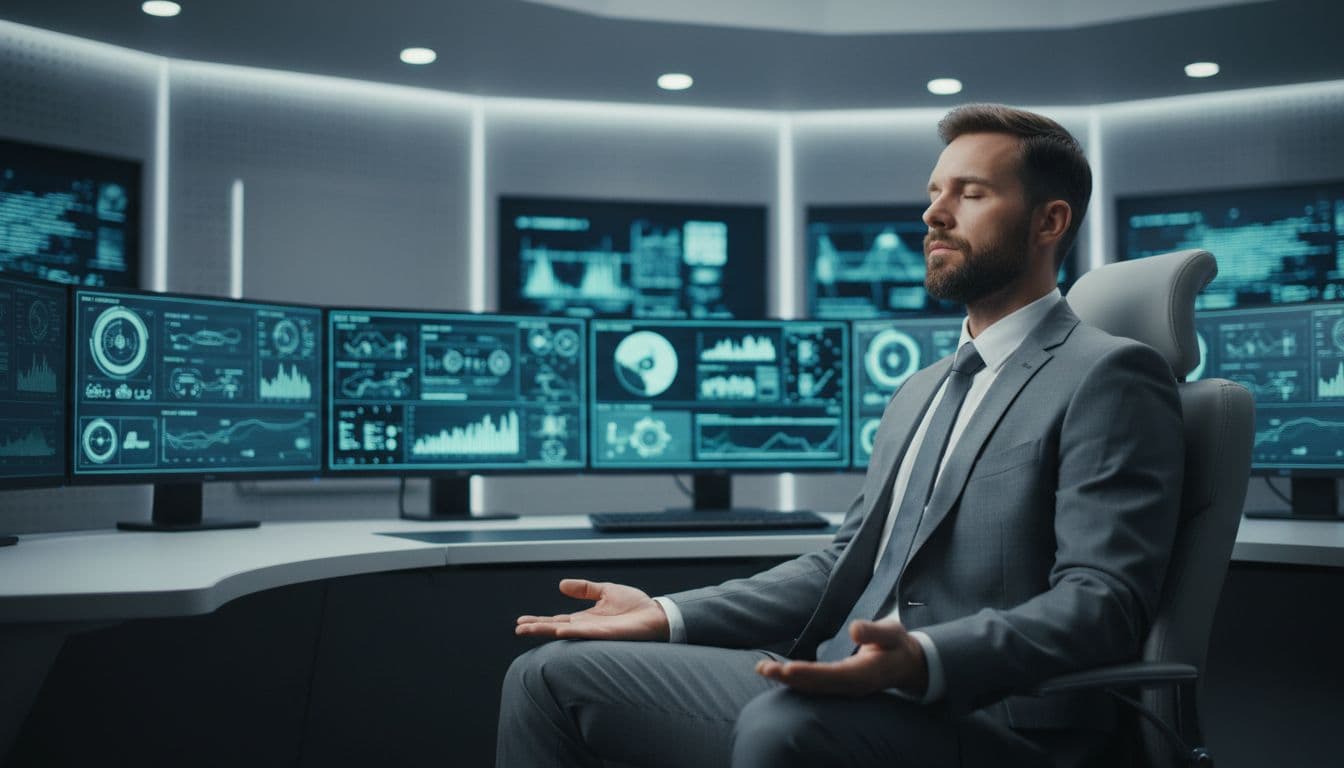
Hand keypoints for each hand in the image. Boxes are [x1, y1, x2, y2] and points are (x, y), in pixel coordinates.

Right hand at [515, 579, 669, 640]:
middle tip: (518, 628)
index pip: (556, 620)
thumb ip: (584, 589)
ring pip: (565, 633)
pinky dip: (571, 632)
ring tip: (528, 630)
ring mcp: (595, 633)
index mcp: (585, 618)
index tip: (521, 620)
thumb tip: (561, 585)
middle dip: (536, 629)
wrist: (656, 614)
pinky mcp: (607, 635)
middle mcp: (586, 628)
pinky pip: (585, 633)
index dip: (539, 621)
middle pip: (555, 629)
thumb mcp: (605, 591)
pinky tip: (557, 630)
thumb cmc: (635, 606)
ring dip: (546, 632)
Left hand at [755, 619, 927, 696]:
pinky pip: (815, 686)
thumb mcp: (892, 634)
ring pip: (813, 688)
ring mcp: (845, 688)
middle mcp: (852, 685)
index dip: (810, 673)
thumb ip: (874, 632)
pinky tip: (779, 673)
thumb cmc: (898, 645)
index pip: (833, 675)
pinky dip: (796, 680)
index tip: (789, 669)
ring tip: (763, 670)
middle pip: (817, 685)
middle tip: (764, 669)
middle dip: (789, 678)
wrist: (909, 665)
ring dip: (788, 680)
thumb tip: (854, 629)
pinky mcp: (840, 685)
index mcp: (864, 674)